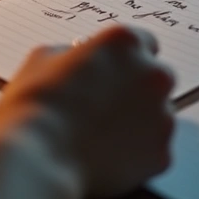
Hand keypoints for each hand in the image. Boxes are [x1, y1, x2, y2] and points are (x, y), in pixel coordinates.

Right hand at [0, 25, 175, 197]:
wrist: (39, 155)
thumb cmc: (35, 105)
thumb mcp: (42, 59)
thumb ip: (71, 54)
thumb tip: (79, 62)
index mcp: (125, 43)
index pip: (143, 42)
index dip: (125, 59)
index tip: (114, 71)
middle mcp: (152, 74)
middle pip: (156, 77)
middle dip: (137, 89)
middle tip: (106, 104)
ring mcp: (162, 116)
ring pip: (157, 116)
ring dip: (137, 122)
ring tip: (100, 135)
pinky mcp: (162, 154)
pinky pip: (153, 151)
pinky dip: (136, 154)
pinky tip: (106, 156)